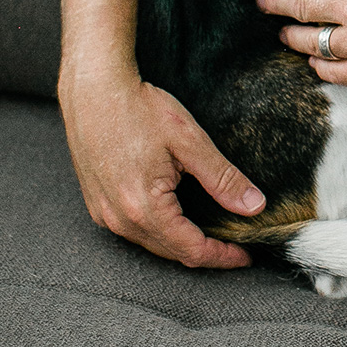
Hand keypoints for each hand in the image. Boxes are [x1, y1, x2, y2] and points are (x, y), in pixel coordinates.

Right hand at [60, 70, 264, 268]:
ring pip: (152, 243)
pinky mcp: (97, 204)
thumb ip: (222, 178)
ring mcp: (104, 213)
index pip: (191, 250)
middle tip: (235, 245)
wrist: (94, 90)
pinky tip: (176, 216)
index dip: (223, 256)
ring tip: (211, 232)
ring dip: (182, 242)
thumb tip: (253, 206)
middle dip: (206, 252)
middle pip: (171, 252)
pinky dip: (160, 230)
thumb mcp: (189, 141)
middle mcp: (119, 219)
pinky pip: (133, 230)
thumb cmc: (138, 109)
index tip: (246, 255)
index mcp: (144, 208)